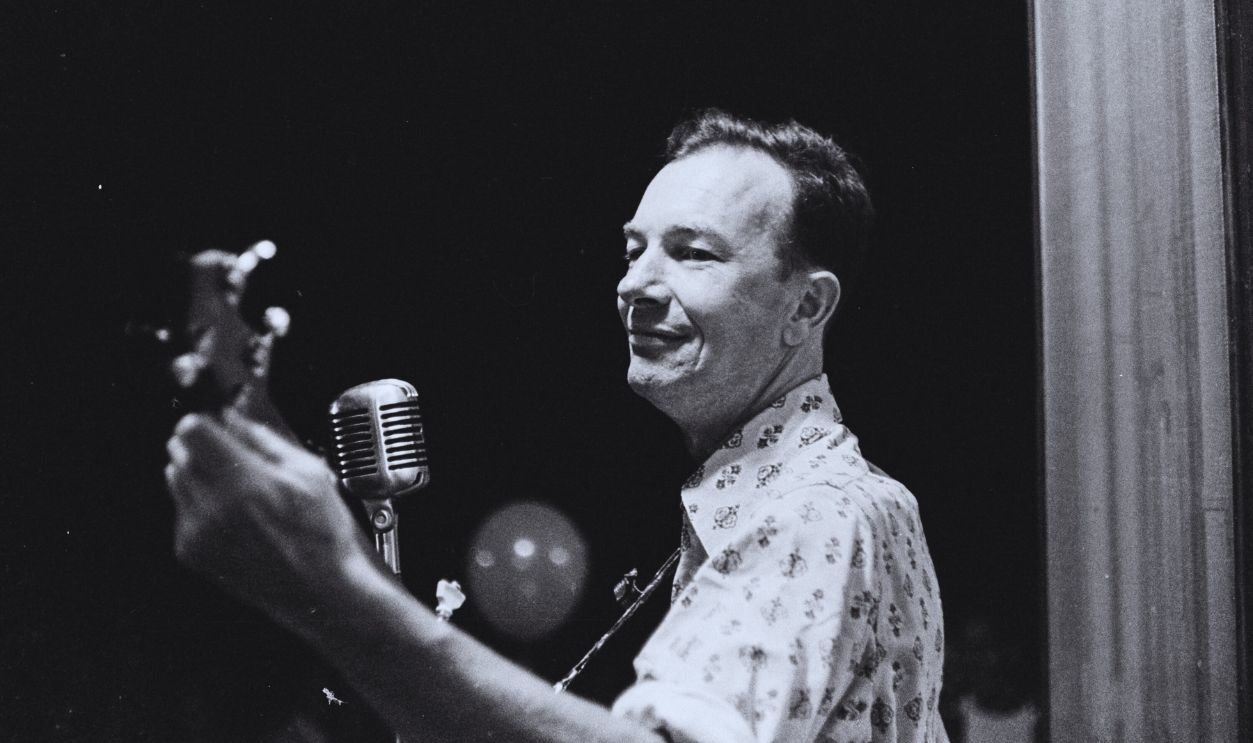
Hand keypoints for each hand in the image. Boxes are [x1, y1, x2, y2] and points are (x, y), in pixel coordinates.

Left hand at [165, 409, 371, 622]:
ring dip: (195, 473)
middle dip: (200, 446)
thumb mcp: (310, 474)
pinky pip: (182, 512)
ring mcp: (198, 531)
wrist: (319, 592)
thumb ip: (266, 441)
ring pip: (175, 481)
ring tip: (232, 485)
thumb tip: (238, 421)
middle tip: (226, 453)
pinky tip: (231, 514)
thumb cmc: (321, 537)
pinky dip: (198, 504)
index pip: (192, 430)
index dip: (205, 421)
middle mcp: (213, 506)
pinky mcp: (192, 552)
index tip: (217, 424)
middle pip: (178, 453)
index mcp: (243, 480)